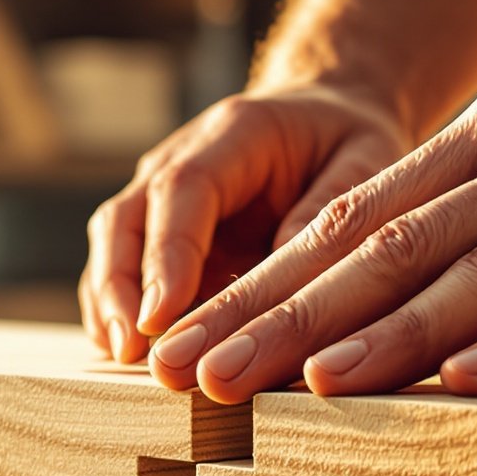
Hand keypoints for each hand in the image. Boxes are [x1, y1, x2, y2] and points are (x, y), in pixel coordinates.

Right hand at [79, 83, 407, 364]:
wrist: (329, 116)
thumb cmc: (347, 141)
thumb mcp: (365, 161)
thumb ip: (328, 214)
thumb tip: (287, 287)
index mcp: (235, 133)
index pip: (182, 190)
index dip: (168, 254)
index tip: (161, 314)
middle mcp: (181, 158)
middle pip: (126, 220)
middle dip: (121, 288)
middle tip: (133, 349)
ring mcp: (161, 195)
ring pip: (114, 246)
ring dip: (111, 304)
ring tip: (127, 359)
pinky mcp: (159, 230)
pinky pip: (125, 269)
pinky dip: (119, 309)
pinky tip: (128, 353)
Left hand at [145, 0, 476, 402]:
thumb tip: (454, 305)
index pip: (361, 220)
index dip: (265, 287)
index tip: (186, 344)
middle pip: (384, 250)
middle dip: (274, 320)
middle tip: (186, 381)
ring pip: (469, 278)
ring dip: (369, 340)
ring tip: (281, 395)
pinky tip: (451, 390)